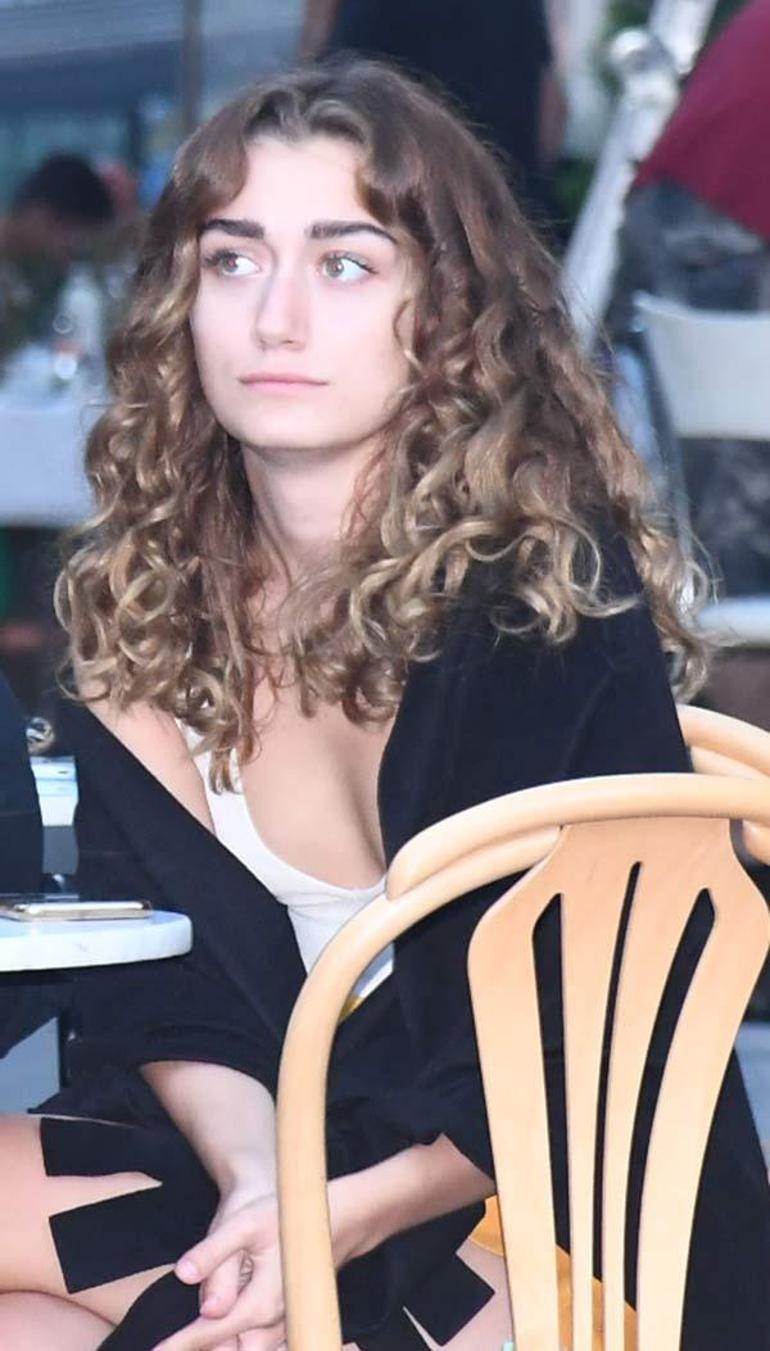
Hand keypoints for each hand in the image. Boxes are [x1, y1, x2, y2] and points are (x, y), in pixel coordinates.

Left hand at [152, 1189, 285, 1350]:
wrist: (289, 1203)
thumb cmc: (262, 1211)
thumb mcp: (239, 1223)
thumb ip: (214, 1256)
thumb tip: (198, 1294)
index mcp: (266, 1298)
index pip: (216, 1331)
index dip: (183, 1343)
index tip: (157, 1350)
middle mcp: (278, 1317)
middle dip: (208, 1345)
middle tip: (176, 1338)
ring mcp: (284, 1321)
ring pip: (249, 1349)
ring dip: (223, 1340)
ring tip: (198, 1320)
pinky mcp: (284, 1320)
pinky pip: (259, 1342)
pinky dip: (239, 1340)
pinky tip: (224, 1330)